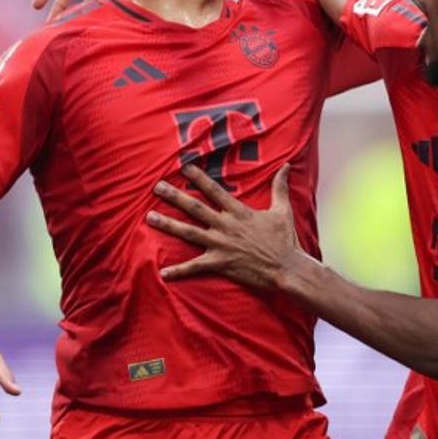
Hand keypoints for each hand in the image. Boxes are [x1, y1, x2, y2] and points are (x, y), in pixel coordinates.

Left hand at [147, 164, 300, 289]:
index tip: (183, 167)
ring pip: (189, 232)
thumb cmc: (285, 240)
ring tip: (149, 218)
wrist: (287, 268)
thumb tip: (287, 166)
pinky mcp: (221, 263)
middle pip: (195, 208)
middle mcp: (226, 225)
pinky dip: (179, 271)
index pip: (214, 190)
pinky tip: (163, 272)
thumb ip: (280, 187)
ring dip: (168, 225)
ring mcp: (221, 244)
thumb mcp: (283, 210)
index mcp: (238, 212)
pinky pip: (196, 267)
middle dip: (174, 196)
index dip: (198, 177)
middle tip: (156, 187)